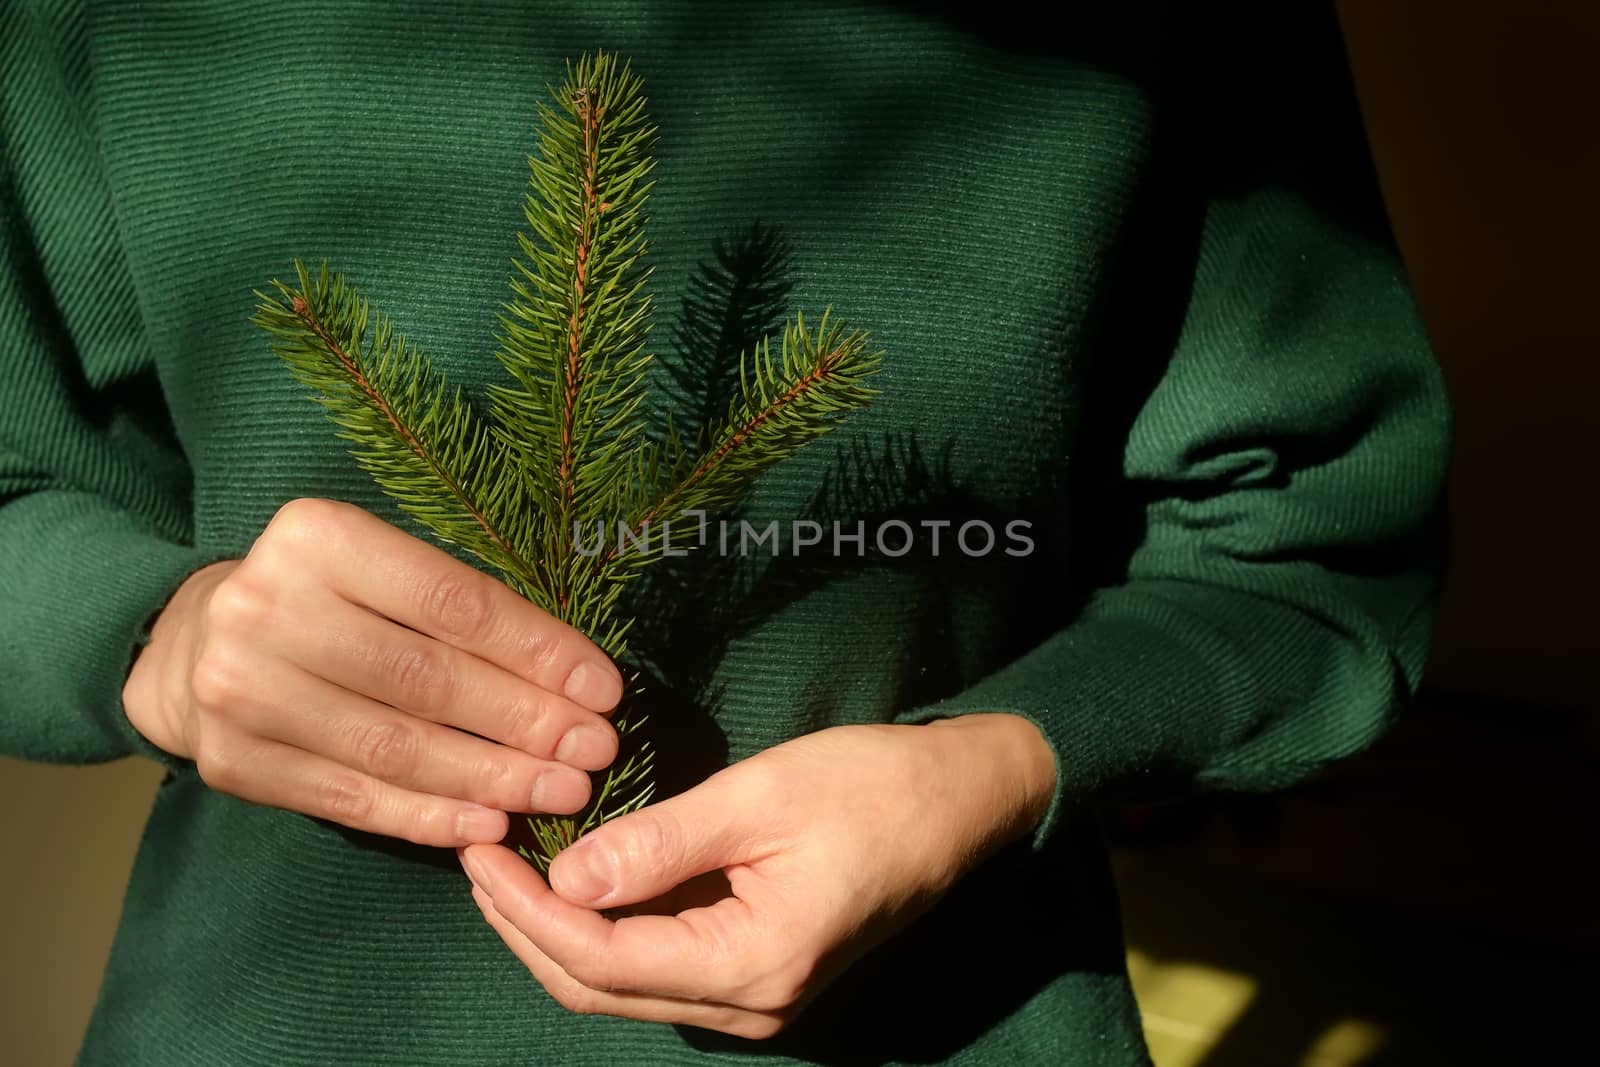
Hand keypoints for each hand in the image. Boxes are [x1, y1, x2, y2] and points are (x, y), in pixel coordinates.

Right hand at [121, 497, 624, 846]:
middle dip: (527, 722)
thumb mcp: (382, 568)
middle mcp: (266, 606)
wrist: (194, 646)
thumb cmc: (327, 600)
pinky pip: (352, 800)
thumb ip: (462, 608)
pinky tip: (489, 824)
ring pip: (395, 748)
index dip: (538, 652)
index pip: (452, 603)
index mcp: (316, 537)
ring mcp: (240, 690)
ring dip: (492, 778)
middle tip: (595, 752)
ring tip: (561, 793)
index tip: (605, 690)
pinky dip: (428, 817)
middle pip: (427, 680)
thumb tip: (579, 679)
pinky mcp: (232, 760)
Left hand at [458, 713, 1055, 1038]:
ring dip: (559, 933)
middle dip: (526, 928)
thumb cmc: (870, 786)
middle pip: (600, 989)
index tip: (481, 850)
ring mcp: (758, 998)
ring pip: (624, 987)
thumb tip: (563, 876)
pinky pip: (661, 970)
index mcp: (752, 963)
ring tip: (509, 868)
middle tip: (478, 857)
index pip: (601, 958)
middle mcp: (750, 1004)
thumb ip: (659, 842)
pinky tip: (578, 882)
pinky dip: (607, 930)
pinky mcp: (761, 974)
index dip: (526, 910)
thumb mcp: (759, 796)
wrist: (961, 803)